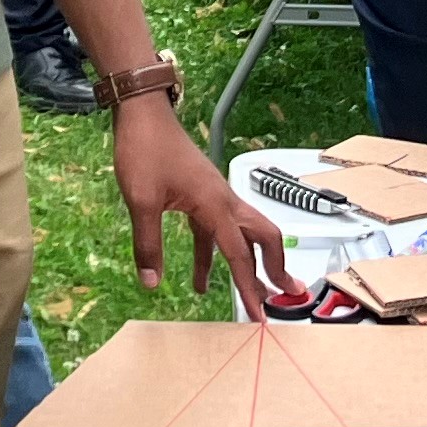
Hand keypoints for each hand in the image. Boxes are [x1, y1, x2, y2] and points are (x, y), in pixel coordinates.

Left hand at [109, 97, 291, 300]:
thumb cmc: (144, 150)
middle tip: (286, 294)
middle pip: (263, 236)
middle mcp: (224, 199)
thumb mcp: (141, 200)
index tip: (260, 313)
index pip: (240, 253)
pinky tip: (202, 280)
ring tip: (254, 294)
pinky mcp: (201, 195)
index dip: (251, 285)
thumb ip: (147, 244)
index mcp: (215, 203)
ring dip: (250, 264)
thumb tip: (151, 284)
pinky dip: (214, 256)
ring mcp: (215, 196)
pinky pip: (216, 232)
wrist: (142, 113)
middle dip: (275, 266)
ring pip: (243, 234)